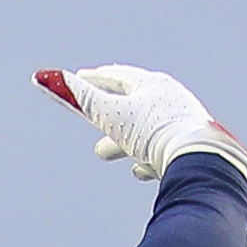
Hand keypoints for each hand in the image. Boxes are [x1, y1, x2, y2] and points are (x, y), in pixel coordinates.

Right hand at [35, 62, 246, 186]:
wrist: (199, 160)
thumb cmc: (154, 134)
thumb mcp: (112, 116)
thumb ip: (82, 99)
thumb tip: (47, 77)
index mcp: (153, 85)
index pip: (118, 76)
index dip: (94, 79)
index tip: (77, 80)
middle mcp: (171, 99)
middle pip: (131, 103)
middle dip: (106, 114)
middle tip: (89, 119)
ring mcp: (182, 122)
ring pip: (145, 129)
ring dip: (122, 140)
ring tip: (106, 152)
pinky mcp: (191, 147)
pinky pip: (163, 150)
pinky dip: (147, 157)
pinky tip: (141, 170)